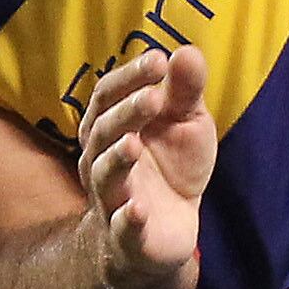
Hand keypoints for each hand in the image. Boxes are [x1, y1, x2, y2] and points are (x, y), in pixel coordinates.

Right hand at [80, 46, 214, 288]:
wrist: (166, 231)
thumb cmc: (170, 166)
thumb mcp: (186, 124)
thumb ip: (184, 91)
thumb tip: (187, 51)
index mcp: (111, 127)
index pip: (108, 95)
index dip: (130, 77)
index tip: (159, 61)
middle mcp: (101, 160)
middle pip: (104, 132)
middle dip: (127, 113)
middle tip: (154, 97)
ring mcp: (112, 199)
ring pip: (105, 176)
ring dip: (117, 159)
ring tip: (133, 144)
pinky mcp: (128, 237)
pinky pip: (121, 228)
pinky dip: (126, 219)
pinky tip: (136, 209)